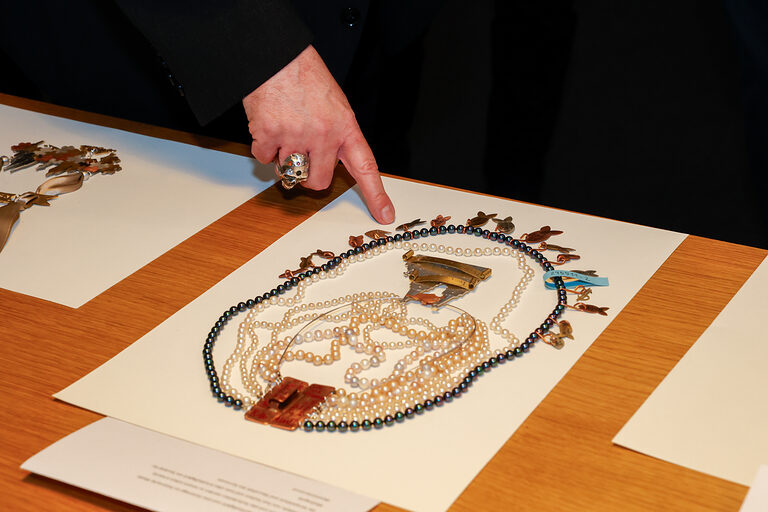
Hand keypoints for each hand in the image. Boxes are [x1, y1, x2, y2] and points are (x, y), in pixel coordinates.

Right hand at [243, 45, 394, 223]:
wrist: (276, 54)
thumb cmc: (304, 76)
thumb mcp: (334, 104)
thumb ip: (335, 135)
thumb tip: (327, 163)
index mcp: (345, 127)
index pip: (366, 167)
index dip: (375, 194)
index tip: (384, 215)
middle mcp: (323, 134)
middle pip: (317, 182)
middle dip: (308, 176)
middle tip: (303, 158)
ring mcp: (296, 135)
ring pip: (288, 171)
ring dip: (283, 157)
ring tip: (285, 128)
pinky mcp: (269, 134)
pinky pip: (264, 158)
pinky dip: (263, 147)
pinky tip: (268, 125)